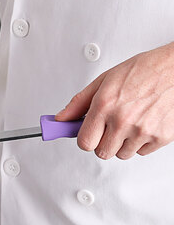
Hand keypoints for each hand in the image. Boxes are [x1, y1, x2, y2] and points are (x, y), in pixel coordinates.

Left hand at [55, 43, 173, 159]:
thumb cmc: (143, 70)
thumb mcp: (105, 80)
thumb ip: (80, 102)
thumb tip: (63, 118)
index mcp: (105, 105)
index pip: (84, 142)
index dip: (85, 139)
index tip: (88, 133)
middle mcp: (123, 120)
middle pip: (102, 152)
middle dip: (102, 142)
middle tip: (109, 127)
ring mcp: (143, 131)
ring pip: (122, 154)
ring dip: (122, 143)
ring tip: (129, 121)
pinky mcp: (162, 137)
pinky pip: (142, 152)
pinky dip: (141, 142)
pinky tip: (144, 123)